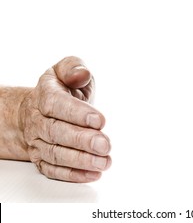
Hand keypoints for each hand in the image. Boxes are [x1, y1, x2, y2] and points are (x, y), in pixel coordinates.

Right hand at [19, 56, 110, 181]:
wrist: (37, 110)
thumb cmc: (60, 89)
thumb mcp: (66, 70)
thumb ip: (74, 68)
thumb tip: (81, 74)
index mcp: (44, 95)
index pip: (56, 104)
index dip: (77, 113)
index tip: (100, 120)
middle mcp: (38, 120)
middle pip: (56, 132)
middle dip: (82, 140)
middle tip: (105, 145)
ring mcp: (38, 141)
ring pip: (56, 154)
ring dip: (81, 160)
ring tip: (104, 161)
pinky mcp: (42, 158)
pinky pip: (54, 169)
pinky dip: (74, 174)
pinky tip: (94, 173)